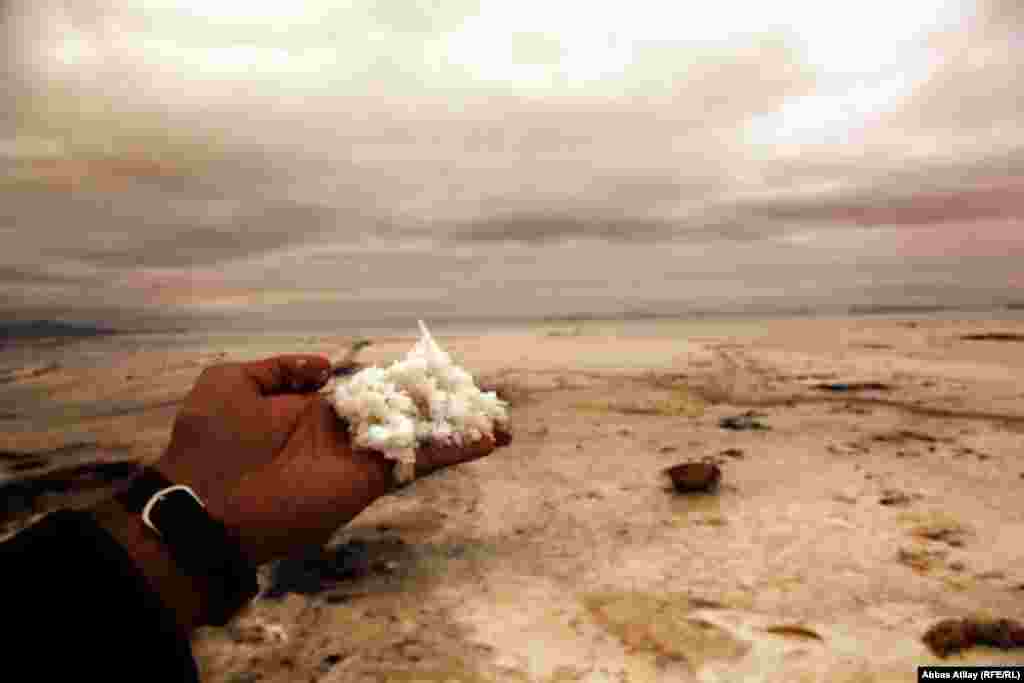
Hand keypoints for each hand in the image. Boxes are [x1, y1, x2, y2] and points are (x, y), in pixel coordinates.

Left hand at [153, 355, 510, 565]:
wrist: (205, 505)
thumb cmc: (210, 443)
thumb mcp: (231, 384)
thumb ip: (278, 369)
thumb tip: (323, 366)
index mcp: (314, 409)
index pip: (367, 391)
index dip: (399, 381)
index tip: (430, 371)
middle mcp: (344, 432)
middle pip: (404, 413)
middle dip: (439, 405)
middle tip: (476, 395)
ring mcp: (360, 456)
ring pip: (420, 436)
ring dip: (459, 426)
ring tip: (499, 419)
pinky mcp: (369, 479)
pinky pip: (418, 461)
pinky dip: (455, 450)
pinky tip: (490, 439)